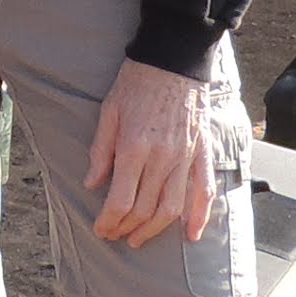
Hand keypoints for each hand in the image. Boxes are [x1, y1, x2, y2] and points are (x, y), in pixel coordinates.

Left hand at [83, 57, 227, 246]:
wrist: (175, 58)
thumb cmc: (138, 82)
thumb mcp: (109, 111)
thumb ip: (101, 151)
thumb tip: (91, 184)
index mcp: (135, 147)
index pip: (120, 200)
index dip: (108, 221)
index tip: (100, 228)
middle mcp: (162, 158)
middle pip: (144, 209)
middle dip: (125, 228)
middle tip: (114, 234)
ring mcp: (185, 157)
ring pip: (171, 208)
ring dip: (153, 229)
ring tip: (138, 238)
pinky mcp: (202, 152)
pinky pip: (203, 191)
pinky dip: (199, 217)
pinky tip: (190, 235)